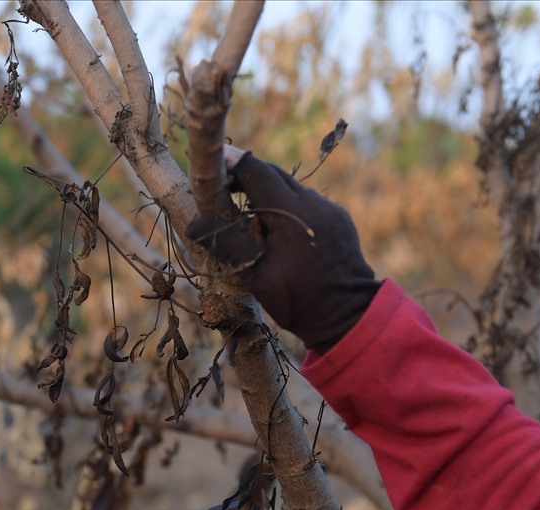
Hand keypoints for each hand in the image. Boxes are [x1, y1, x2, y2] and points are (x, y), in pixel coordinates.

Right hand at [186, 150, 380, 352]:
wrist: (348, 317)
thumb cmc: (299, 299)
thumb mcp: (256, 274)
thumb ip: (226, 244)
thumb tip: (192, 225)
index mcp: (292, 211)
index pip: (257, 170)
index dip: (233, 163)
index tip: (215, 163)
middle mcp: (314, 202)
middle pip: (275, 175)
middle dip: (249, 181)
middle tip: (226, 195)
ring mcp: (330, 209)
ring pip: (291, 190)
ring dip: (269, 200)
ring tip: (255, 232)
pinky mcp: (338, 219)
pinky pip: (307, 204)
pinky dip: (288, 211)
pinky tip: (280, 238)